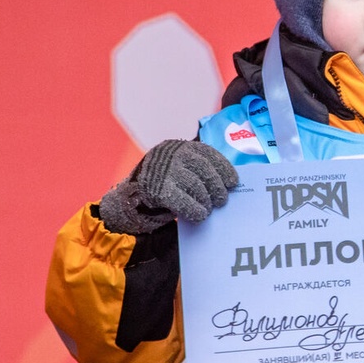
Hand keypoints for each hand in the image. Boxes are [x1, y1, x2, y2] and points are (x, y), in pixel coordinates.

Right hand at [98, 139, 238, 233]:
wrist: (129, 199)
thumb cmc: (163, 184)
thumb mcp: (178, 169)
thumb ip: (197, 170)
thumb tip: (227, 184)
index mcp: (178, 147)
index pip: (207, 153)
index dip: (223, 168)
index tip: (234, 182)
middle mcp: (170, 155)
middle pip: (203, 169)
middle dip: (216, 186)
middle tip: (222, 200)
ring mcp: (162, 171)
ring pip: (195, 186)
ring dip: (206, 200)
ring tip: (209, 209)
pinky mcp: (156, 190)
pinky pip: (183, 201)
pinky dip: (195, 210)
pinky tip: (200, 216)